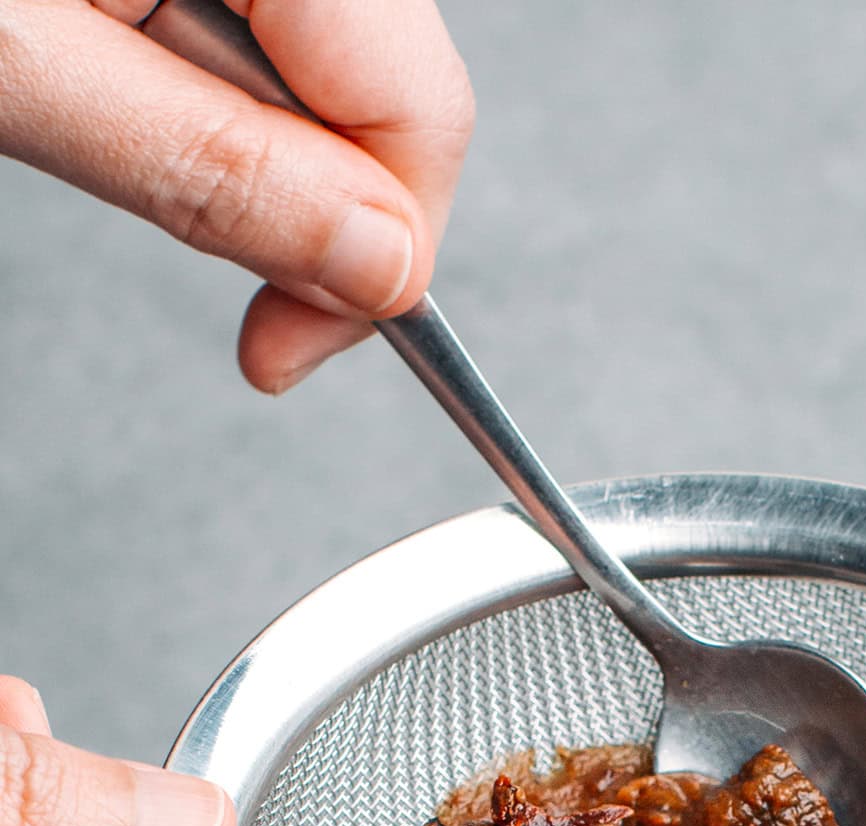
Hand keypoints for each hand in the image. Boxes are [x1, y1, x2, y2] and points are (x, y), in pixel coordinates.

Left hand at [0, 0, 473, 390]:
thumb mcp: (16, 66)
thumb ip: (211, 170)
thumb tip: (372, 267)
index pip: (417, 108)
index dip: (383, 254)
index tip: (291, 346)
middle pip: (376, 90)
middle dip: (316, 213)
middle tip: (239, 300)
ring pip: (307, 68)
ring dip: (239, 149)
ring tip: (103, 126)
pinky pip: (232, 22)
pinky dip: (189, 88)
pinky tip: (108, 81)